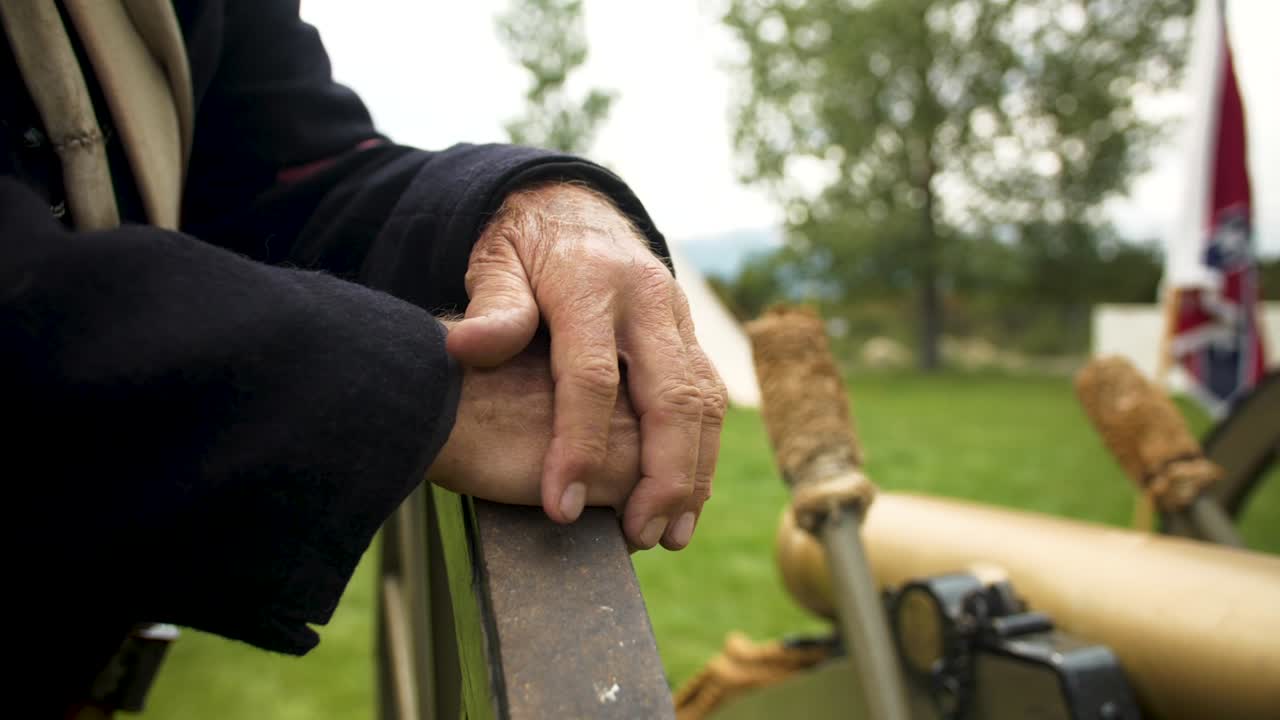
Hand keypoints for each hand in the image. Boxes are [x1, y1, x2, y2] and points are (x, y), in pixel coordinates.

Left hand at [445, 183, 725, 549]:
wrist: (573, 205)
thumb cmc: (522, 245)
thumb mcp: (494, 260)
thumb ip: (491, 305)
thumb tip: (466, 347)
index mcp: (590, 283)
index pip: (591, 377)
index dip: (577, 446)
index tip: (559, 506)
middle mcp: (646, 299)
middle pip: (671, 397)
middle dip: (663, 475)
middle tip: (640, 535)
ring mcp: (676, 317)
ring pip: (704, 401)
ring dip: (693, 474)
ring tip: (670, 535)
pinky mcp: (689, 334)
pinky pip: (709, 396)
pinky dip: (702, 452)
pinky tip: (684, 499)